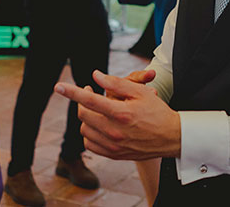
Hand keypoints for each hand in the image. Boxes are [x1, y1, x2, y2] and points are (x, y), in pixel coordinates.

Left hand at [54, 70, 180, 160]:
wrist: (171, 137)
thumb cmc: (157, 111)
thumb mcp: (141, 92)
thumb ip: (116, 83)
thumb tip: (95, 75)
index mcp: (121, 113)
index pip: (89, 100)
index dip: (71, 92)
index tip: (58, 86)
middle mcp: (114, 131)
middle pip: (83, 114)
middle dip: (82, 101)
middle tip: (89, 92)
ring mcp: (113, 145)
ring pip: (84, 130)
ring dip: (86, 117)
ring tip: (97, 110)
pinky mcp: (113, 154)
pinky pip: (90, 144)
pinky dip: (90, 133)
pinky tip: (99, 125)